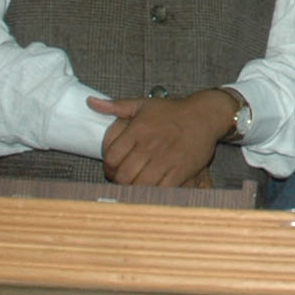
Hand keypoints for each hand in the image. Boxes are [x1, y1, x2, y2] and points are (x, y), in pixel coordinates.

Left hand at [90, 89, 233, 186]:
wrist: (204, 116)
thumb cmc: (172, 111)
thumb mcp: (143, 104)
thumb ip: (116, 106)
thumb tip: (90, 102)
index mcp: (138, 130)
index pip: (111, 157)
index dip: (107, 167)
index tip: (111, 169)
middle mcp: (150, 146)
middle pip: (123, 175)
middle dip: (118, 181)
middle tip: (122, 180)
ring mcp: (165, 160)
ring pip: (139, 185)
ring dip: (134, 189)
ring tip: (135, 185)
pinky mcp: (180, 170)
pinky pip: (160, 189)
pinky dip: (153, 192)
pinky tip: (152, 188)